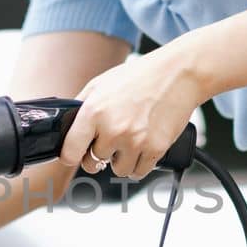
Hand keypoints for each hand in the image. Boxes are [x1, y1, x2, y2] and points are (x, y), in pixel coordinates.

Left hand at [58, 44, 206, 178]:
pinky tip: (142, 147)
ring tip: (129, 142)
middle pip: (94, 163)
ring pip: (118, 170)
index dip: (70, 156)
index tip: (74, 155)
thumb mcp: (101, 83)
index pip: (70, 151)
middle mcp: (113, 129)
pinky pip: (140, 172)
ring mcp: (135, 141)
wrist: (179, 74)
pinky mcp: (155, 149)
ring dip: (121, 161)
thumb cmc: (140, 76)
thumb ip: (81, 106)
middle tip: (109, 143)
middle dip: (98, 156)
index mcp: (94, 112)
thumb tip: (67, 126)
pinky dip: (140, 164)